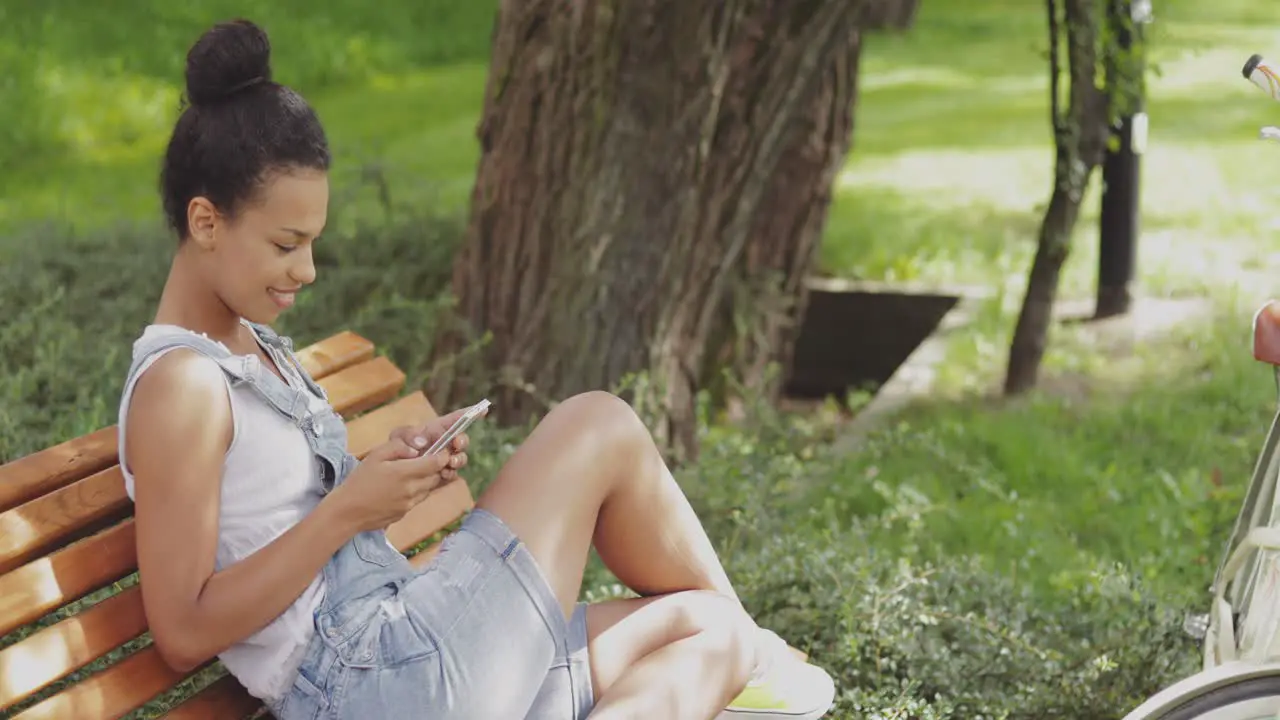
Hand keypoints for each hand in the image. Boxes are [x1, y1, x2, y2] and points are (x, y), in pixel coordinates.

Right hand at [327, 436, 452, 533]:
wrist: (347, 512)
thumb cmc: (359, 481)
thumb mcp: (375, 456)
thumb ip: (398, 447)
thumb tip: (417, 449)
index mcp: (404, 473)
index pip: (436, 463)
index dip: (442, 455)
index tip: (440, 450)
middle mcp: (412, 490)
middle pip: (436, 476)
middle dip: (436, 467)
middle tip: (426, 459)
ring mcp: (410, 504)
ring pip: (430, 488)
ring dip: (428, 479)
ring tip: (412, 472)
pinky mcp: (405, 513)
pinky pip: (419, 499)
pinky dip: (418, 491)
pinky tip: (403, 487)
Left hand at [386, 404, 482, 481]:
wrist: (389, 473)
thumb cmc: (395, 448)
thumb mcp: (398, 437)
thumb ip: (407, 436)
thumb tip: (422, 442)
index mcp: (436, 430)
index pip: (454, 419)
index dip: (469, 413)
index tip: (482, 409)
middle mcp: (444, 444)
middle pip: (461, 440)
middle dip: (462, 440)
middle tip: (456, 443)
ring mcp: (444, 460)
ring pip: (460, 458)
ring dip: (459, 459)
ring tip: (450, 462)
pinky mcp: (441, 475)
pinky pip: (452, 474)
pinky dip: (450, 473)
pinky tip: (443, 473)